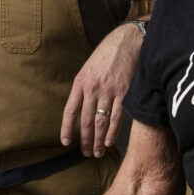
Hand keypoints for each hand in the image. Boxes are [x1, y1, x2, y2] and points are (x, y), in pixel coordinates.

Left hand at [61, 23, 143, 157]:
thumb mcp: (88, 68)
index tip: (66, 142)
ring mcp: (108, 91)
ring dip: (98, 140)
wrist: (127, 41)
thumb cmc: (107, 54)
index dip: (67, 129)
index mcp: (80, 82)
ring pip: (101, 122)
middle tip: (86, 153)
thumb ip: (84, 87)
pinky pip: (117, 117)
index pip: (70, 111)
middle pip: (86, 121)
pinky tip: (109, 142)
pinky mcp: (124, 92)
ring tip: (97, 152)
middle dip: (85, 140)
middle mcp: (92, 88)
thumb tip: (80, 108)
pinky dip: (112, 132)